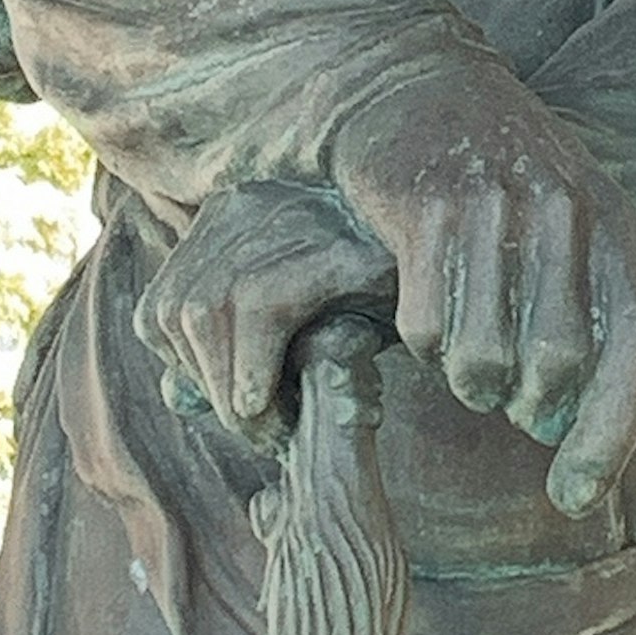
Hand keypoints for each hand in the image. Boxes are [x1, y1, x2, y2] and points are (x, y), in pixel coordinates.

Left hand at [146, 175, 395, 444]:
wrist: (475, 275)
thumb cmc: (385, 305)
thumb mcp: (302, 329)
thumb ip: (239, 355)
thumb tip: (176, 395)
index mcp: (231, 213)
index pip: (160, 307)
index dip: (187, 372)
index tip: (242, 410)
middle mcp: (248, 201)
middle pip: (172, 311)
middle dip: (206, 387)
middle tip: (264, 433)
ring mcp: (290, 212)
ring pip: (205, 312)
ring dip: (231, 392)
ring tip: (277, 431)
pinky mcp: (332, 241)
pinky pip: (259, 309)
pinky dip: (256, 374)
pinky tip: (284, 415)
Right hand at [323, 55, 635, 515]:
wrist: (408, 85)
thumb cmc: (491, 180)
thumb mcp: (561, 230)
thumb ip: (578, 320)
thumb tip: (558, 434)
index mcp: (615, 223)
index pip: (634, 346)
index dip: (610, 432)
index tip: (575, 497)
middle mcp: (565, 211)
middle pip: (554, 364)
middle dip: (522, 403)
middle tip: (498, 391)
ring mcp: (496, 206)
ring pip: (483, 356)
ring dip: (465, 378)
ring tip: (457, 348)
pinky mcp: (426, 206)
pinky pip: (424, 326)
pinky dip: (421, 342)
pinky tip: (418, 308)